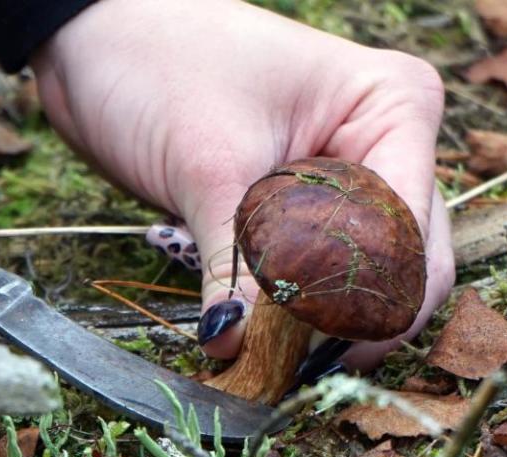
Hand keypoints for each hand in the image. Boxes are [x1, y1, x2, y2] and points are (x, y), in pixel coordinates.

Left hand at [31, 0, 453, 370]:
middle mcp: (390, 147)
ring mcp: (354, 179)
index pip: (408, 230)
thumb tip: (239, 343)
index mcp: (394, 109)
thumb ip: (234, 262)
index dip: (364, 297)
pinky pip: (322, 274)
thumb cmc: (158, 60)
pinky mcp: (313, 209)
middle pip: (407, 265)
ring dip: (321, 322)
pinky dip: (292, 310)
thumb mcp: (208, 163)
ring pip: (368, 279)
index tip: (302, 344)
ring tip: (267, 355)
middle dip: (352, 320)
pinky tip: (255, 330)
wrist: (98, 40)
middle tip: (288, 365)